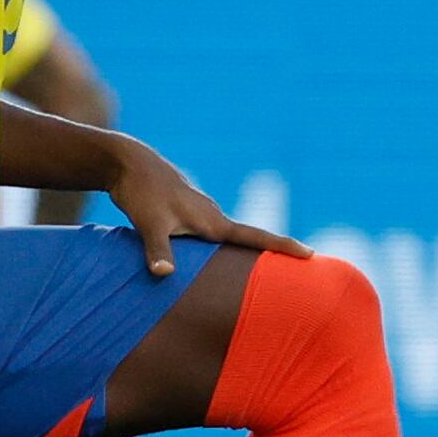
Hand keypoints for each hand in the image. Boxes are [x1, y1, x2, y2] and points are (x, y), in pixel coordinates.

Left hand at [107, 138, 312, 278]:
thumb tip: (162, 274)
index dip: (283, 246)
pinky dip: (220, 247)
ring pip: (229, 238)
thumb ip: (157, 250)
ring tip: (265, 271)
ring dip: (246, 251)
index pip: (255, 236)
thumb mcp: (148, 224)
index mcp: (212, 221)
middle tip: (301, 268)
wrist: (127, 162)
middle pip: (249, 239)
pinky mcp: (187, 212)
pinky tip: (215, 260)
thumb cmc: (139, 192)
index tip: (311, 254)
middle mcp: (212, 215)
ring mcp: (201, 212)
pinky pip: (210, 235)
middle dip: (272, 253)